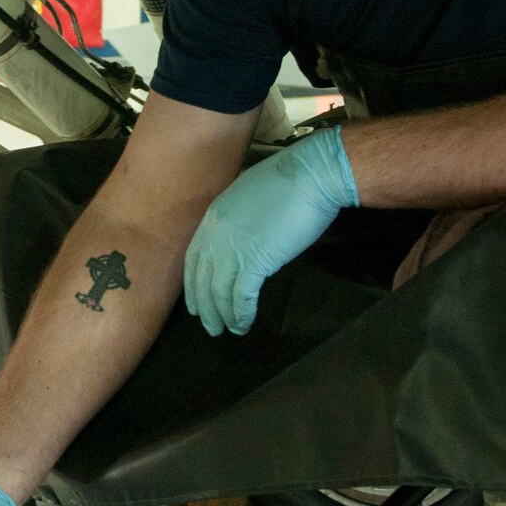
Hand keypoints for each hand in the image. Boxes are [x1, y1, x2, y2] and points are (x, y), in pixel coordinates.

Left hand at [184, 128, 359, 336]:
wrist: (312, 176)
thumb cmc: (290, 181)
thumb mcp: (249, 195)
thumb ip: (238, 217)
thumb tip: (241, 235)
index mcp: (214, 215)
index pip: (194, 257)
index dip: (193, 283)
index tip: (195, 301)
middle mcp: (216, 233)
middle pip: (201, 278)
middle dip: (204, 306)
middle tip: (210, 326)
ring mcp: (233, 247)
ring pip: (218, 291)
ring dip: (222, 315)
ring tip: (229, 330)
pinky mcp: (255, 261)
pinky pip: (241, 296)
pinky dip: (241, 313)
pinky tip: (245, 323)